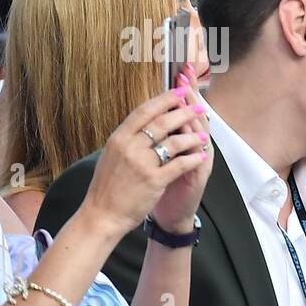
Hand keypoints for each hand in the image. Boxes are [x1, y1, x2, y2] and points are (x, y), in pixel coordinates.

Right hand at [79, 75, 211, 238]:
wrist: (102, 214)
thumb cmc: (107, 186)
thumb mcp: (111, 155)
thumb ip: (128, 138)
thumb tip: (144, 121)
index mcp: (118, 138)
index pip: (144, 111)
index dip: (164, 99)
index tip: (180, 91)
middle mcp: (129, 147)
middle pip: (161, 123)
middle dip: (184, 112)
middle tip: (199, 107)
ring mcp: (142, 164)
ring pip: (173, 142)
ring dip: (192, 136)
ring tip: (204, 134)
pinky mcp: (154, 181)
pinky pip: (179, 164)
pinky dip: (193, 158)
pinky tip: (201, 155)